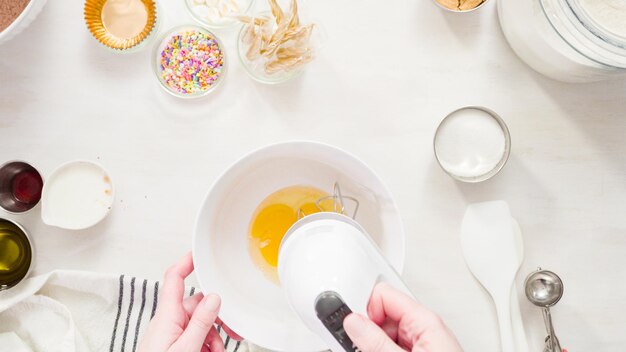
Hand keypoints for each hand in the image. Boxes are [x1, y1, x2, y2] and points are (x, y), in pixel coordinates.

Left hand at [138, 253, 241, 351]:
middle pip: (197, 306)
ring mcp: (169, 334)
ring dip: (213, 337)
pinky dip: (206, 344)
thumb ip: (201, 322)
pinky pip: (193, 336)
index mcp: (167, 316)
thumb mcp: (187, 347)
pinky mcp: (172, 345)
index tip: (199, 253)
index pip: (174, 278)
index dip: (186, 262)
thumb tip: (214, 298)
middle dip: (216, 319)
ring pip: (199, 324)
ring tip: (217, 351)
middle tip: (231, 331)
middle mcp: (167, 322)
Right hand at [343, 283, 462, 351]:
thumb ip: (376, 341)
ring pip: (385, 336)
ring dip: (374, 347)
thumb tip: (354, 323)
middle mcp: (425, 331)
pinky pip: (393, 348)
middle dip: (369, 334)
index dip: (366, 312)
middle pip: (382, 316)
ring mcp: (423, 347)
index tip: (354, 332)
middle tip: (362, 349)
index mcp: (425, 322)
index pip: (384, 296)